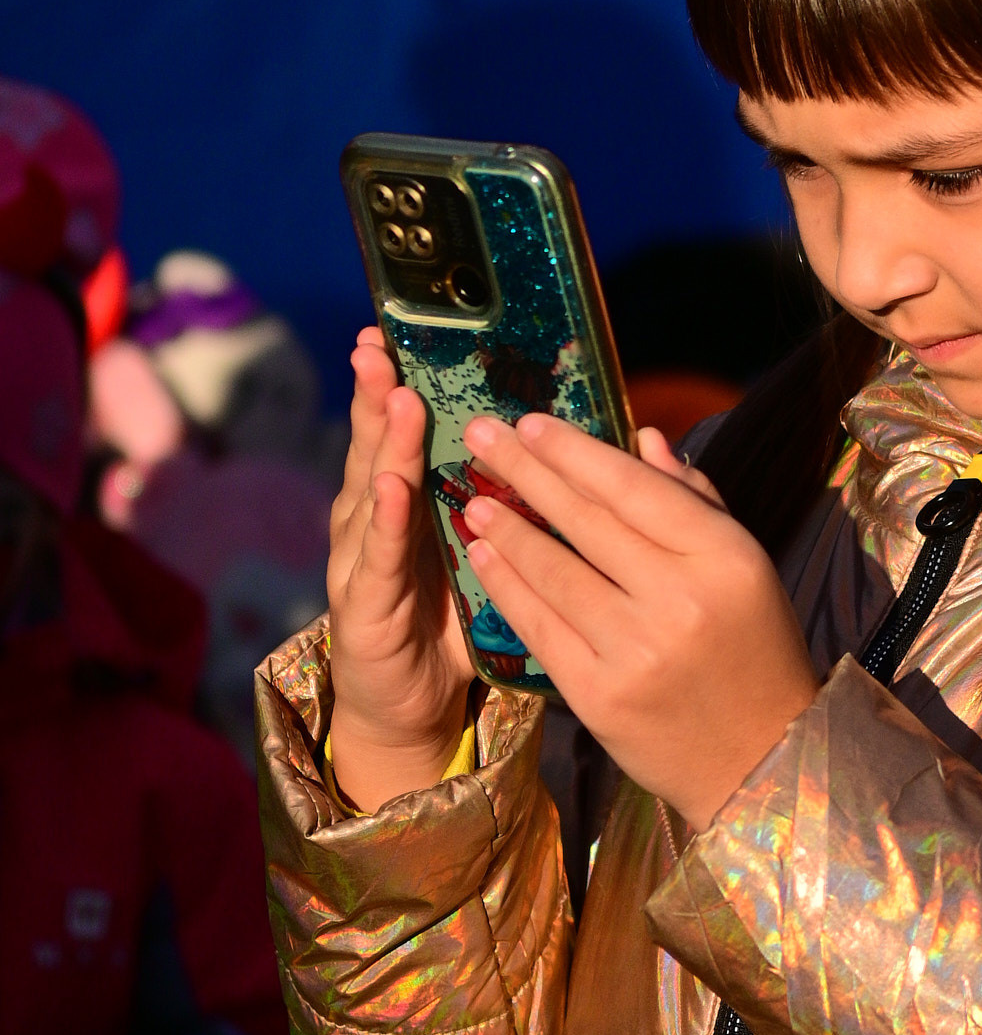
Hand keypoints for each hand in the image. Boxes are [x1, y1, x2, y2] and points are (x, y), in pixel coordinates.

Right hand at [326, 328, 473, 811]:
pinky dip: (386, 524)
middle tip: (379, 342)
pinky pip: (379, 562)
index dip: (407, 383)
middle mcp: (379, 522)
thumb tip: (563, 447)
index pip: (410, 431)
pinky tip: (394, 488)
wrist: (408, 705)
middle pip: (380, 446)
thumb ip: (513, 498)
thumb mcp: (487, 550)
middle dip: (379, 393)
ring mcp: (364, 562)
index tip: (404, 329)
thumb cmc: (449, 622)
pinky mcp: (365, 609)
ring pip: (374, 491)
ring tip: (396, 396)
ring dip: (383, 443)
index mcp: (414, 503)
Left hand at [457, 411, 817, 827]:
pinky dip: (507, 586)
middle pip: (587, 521)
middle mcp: (680, 599)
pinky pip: (540, 627)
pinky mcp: (600, 697)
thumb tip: (644, 439)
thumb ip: (695, 501)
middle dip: (526, 471)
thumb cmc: (754, 650)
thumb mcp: (745, 568)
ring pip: (554, 572)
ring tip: (473, 497)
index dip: (575, 453)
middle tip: (479, 435)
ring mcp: (636, 650)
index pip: (634, 489)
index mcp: (725, 557)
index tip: (530, 423)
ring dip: (506, 529)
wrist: (761, 760)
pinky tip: (483, 556)